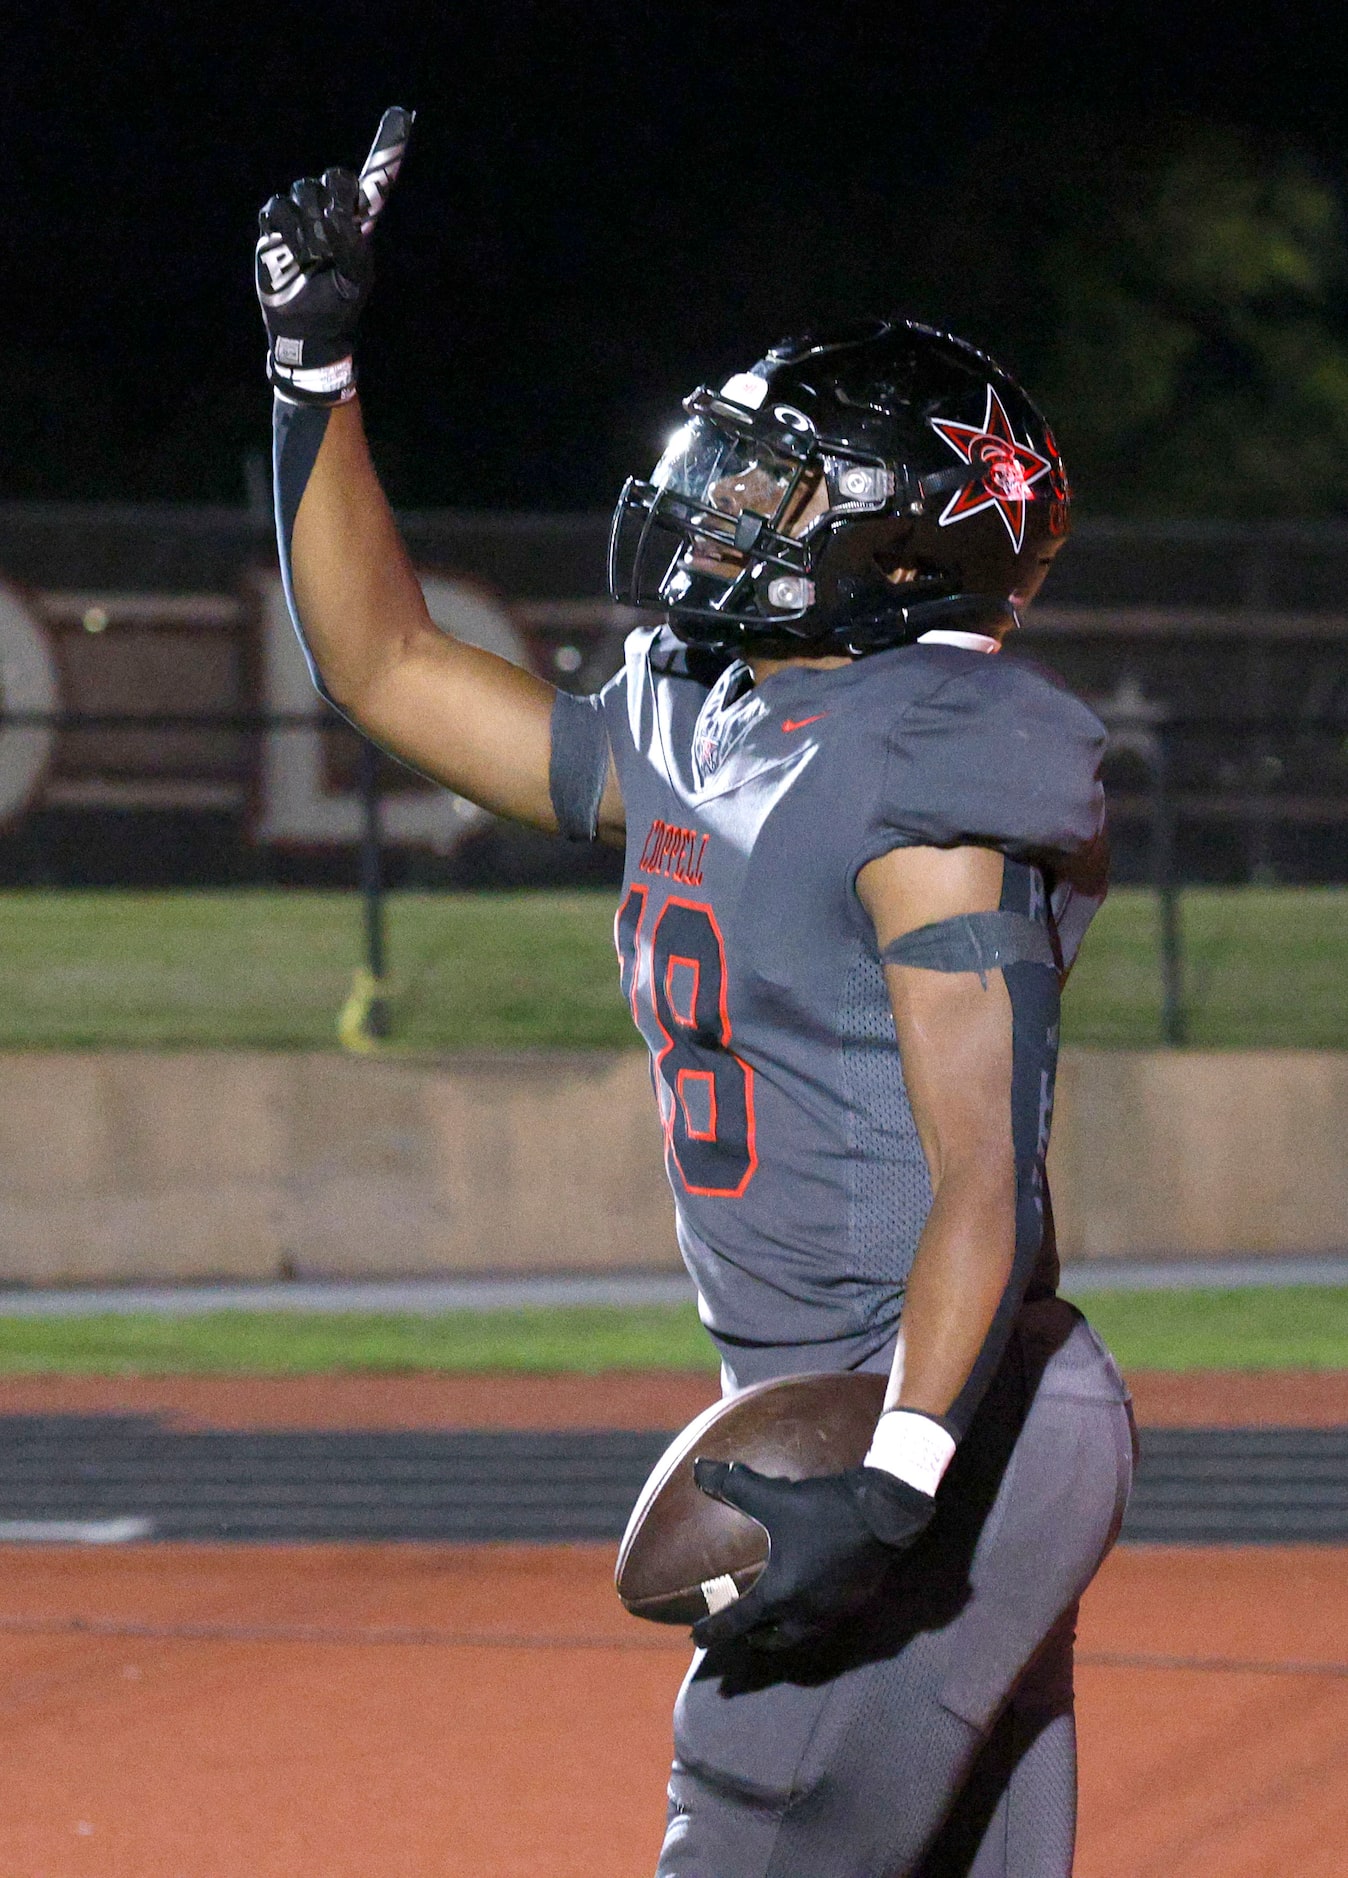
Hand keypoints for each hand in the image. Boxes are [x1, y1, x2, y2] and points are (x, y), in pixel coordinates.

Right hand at [255, 106, 413, 404]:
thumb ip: (353, 246)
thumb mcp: (355, 278)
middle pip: (332, 177)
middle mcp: (330, 210)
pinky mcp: (273, 226)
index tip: (401, 115)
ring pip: (302, 191)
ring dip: (308, 229)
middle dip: (332, 203)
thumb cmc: (338, 304)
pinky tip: (292, 254)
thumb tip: (337, 214)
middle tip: (330, 239)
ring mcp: (301, 215)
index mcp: (359, 220)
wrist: (307, 329)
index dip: (388, 147)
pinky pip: (276, 208)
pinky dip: (286, 231)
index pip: (374, 178)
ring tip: (312, 258)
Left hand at [691, 1458, 935, 1651]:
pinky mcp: (854, 1603)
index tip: (697, 1638)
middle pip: (773, 1639)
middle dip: (753, 1636)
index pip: (737, 1621)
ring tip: (772, 1617)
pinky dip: (807, 1618)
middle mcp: (805, 1614)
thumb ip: (734, 1487)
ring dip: (782, 1629)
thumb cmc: (824, 1511)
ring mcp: (833, 1612)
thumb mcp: (775, 1497)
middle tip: (741, 1630)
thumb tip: (699, 1471)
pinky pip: (823, 1621)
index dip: (714, 1630)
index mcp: (780, 1594)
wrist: (885, 1514)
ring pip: (800, 1634)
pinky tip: (809, 1598)